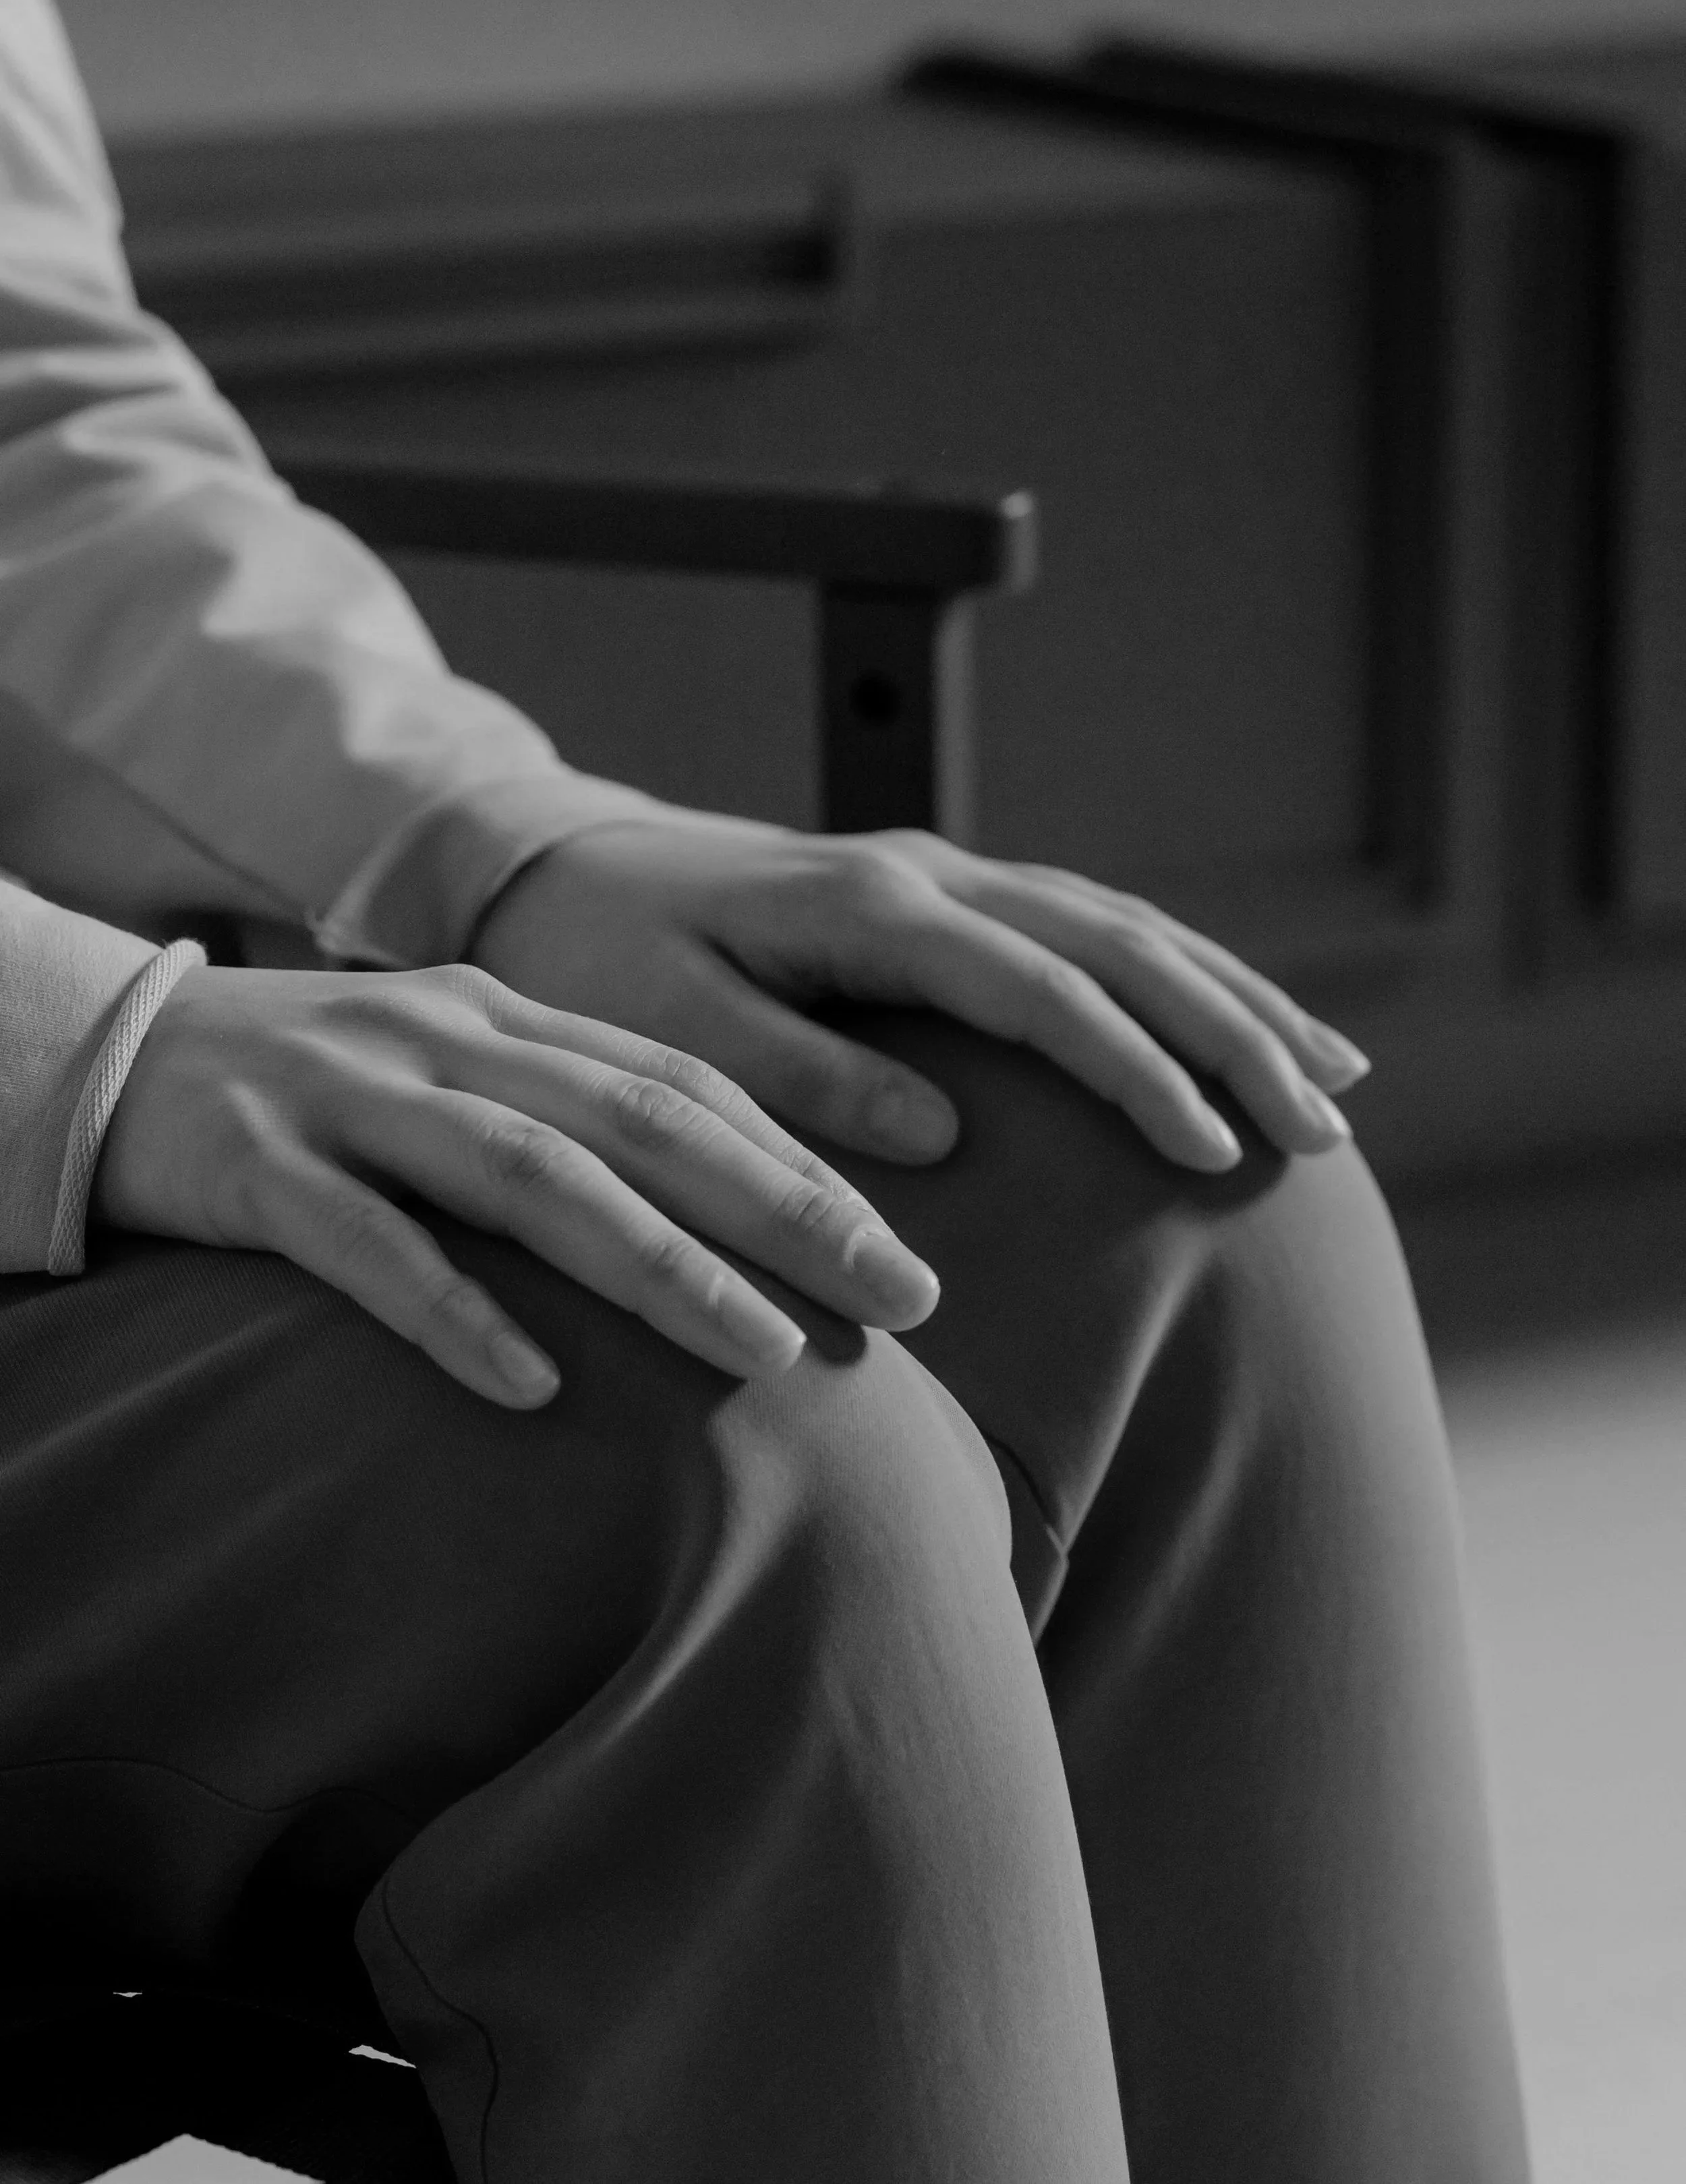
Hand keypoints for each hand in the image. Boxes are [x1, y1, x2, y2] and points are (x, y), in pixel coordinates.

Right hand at [91, 962, 939, 1408]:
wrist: (108, 1052)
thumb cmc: (309, 1087)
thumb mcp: (448, 1073)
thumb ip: (561, 1118)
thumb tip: (707, 1211)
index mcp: (511, 1017)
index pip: (685, 1081)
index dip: (800, 1158)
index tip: (900, 1246)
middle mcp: (451, 1041)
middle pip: (643, 1120)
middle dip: (783, 1208)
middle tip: (899, 1297)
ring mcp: (356, 1098)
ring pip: (533, 1176)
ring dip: (657, 1264)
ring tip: (763, 1351)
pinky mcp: (260, 1165)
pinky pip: (369, 1245)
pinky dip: (454, 1311)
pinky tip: (529, 1385)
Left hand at [471, 817, 1371, 1173]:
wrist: (557, 868)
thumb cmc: (600, 961)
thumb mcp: (666, 1027)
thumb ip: (794, 1075)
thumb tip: (940, 1134)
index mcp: (870, 909)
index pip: (1040, 986)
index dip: (1134, 1067)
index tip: (1210, 1150)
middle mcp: (927, 874)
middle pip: (1121, 940)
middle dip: (1233, 1030)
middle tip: (1326, 1124)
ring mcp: (942, 873)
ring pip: (1126, 922)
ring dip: (1231, 996)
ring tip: (1335, 1077)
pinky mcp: (942, 894)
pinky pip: (1089, 922)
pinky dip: (1176, 971)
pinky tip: (1232, 1020)